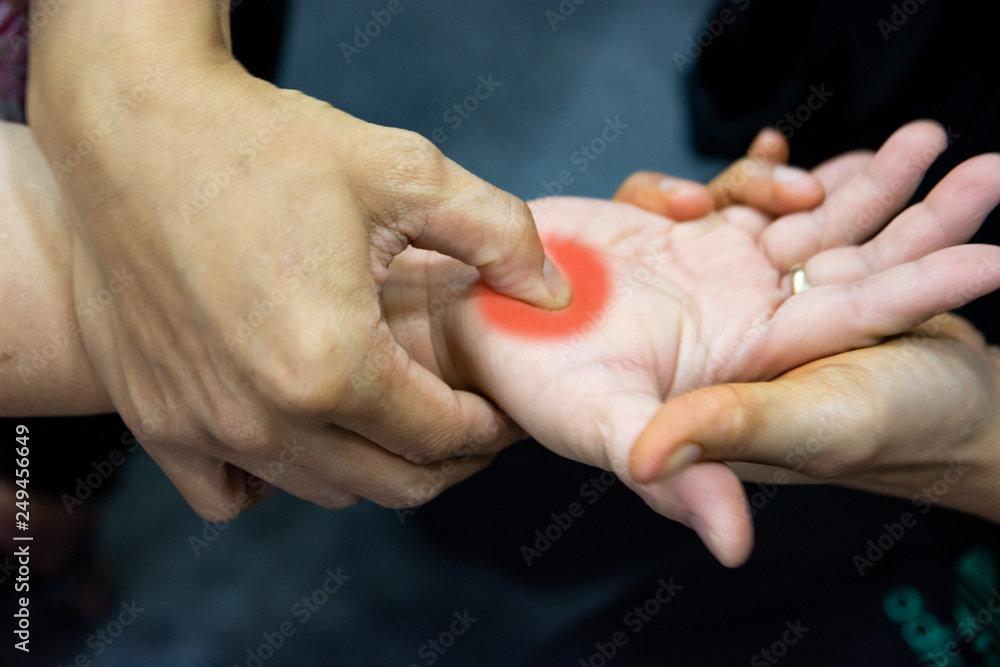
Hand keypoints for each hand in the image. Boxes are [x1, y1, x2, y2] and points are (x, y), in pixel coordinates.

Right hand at [27, 4, 569, 517]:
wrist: (132, 126)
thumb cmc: (261, 144)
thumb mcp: (403, 171)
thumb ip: (498, 234)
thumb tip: (552, 293)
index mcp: (333, 366)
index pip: (445, 438)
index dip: (491, 427)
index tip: (504, 406)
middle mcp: (265, 417)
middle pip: (394, 482)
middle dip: (449, 460)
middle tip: (468, 419)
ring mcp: (203, 426)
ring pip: (323, 490)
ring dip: (374, 463)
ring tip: (393, 410)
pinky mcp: (154, 418)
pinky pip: (230, 495)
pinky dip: (274, 479)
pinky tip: (297, 428)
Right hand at [383, 121, 999, 564]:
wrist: (474, 320)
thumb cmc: (530, 381)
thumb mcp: (603, 428)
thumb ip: (675, 472)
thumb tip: (736, 548)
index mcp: (737, 353)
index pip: (850, 313)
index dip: (922, 285)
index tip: (995, 256)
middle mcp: (733, 309)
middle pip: (849, 256)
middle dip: (921, 215)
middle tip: (993, 171)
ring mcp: (704, 263)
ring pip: (805, 216)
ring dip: (865, 180)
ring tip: (922, 139)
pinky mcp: (670, 226)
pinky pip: (735, 193)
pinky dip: (761, 173)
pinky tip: (776, 160)